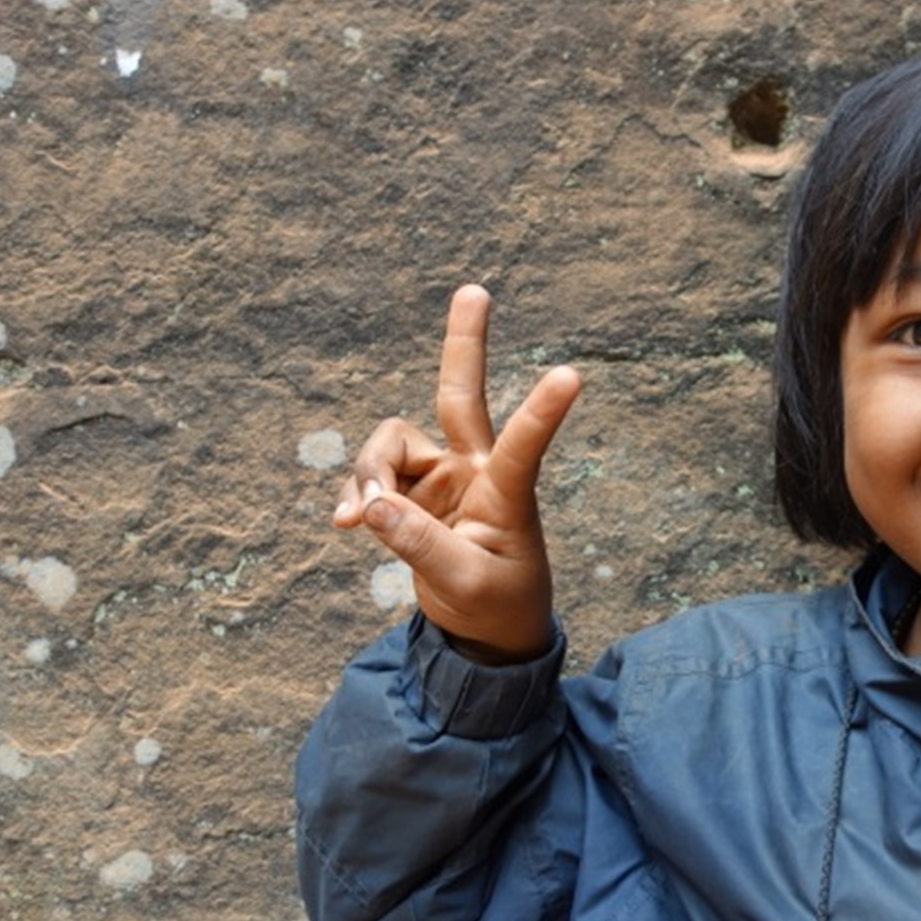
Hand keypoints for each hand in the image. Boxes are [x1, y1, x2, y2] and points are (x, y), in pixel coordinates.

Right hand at [334, 284, 580, 662]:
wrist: (484, 630)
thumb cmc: (495, 606)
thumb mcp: (463, 585)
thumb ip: (418, 546)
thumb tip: (369, 506)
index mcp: (508, 494)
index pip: (524, 447)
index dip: (543, 412)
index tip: (572, 374)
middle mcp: (475, 471)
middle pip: (461, 396)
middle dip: (464, 345)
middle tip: (475, 289)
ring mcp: (442, 476)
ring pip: (390, 445)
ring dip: (367, 473)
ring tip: (354, 521)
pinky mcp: (412, 491)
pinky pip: (372, 477)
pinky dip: (357, 495)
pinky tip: (348, 524)